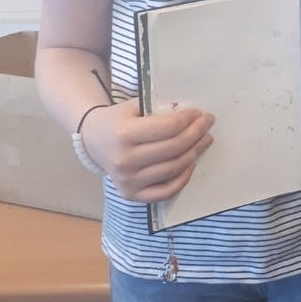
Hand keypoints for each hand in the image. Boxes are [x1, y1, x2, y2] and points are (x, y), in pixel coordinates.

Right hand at [79, 99, 214, 202]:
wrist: (93, 140)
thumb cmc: (117, 120)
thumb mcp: (134, 106)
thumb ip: (159, 109)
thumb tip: (192, 116)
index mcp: (124, 134)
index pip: (168, 128)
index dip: (188, 120)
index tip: (199, 114)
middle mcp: (125, 160)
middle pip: (174, 149)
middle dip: (196, 134)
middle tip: (208, 124)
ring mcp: (128, 181)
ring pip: (173, 169)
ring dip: (194, 153)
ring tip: (204, 141)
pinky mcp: (131, 194)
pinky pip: (165, 192)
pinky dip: (182, 179)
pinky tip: (191, 164)